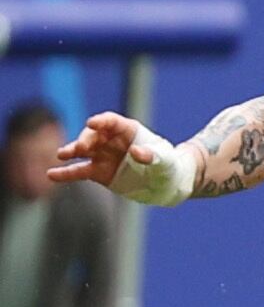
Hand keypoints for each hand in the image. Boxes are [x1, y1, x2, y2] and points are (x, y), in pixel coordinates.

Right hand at [49, 113, 195, 205]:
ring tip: (61, 155)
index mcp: (128, 131)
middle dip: (85, 139)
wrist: (167, 185)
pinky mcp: (99, 173)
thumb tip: (136, 152)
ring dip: (71, 151)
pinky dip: (65, 174)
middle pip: (93, 135)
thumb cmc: (168, 167)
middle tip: (81, 148)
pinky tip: (51, 175)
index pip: (111, 122)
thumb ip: (151, 156)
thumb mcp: (164, 161)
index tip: (91, 123)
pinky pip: (79, 172)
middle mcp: (112, 141)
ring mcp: (103, 156)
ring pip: (82, 151)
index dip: (100, 121)